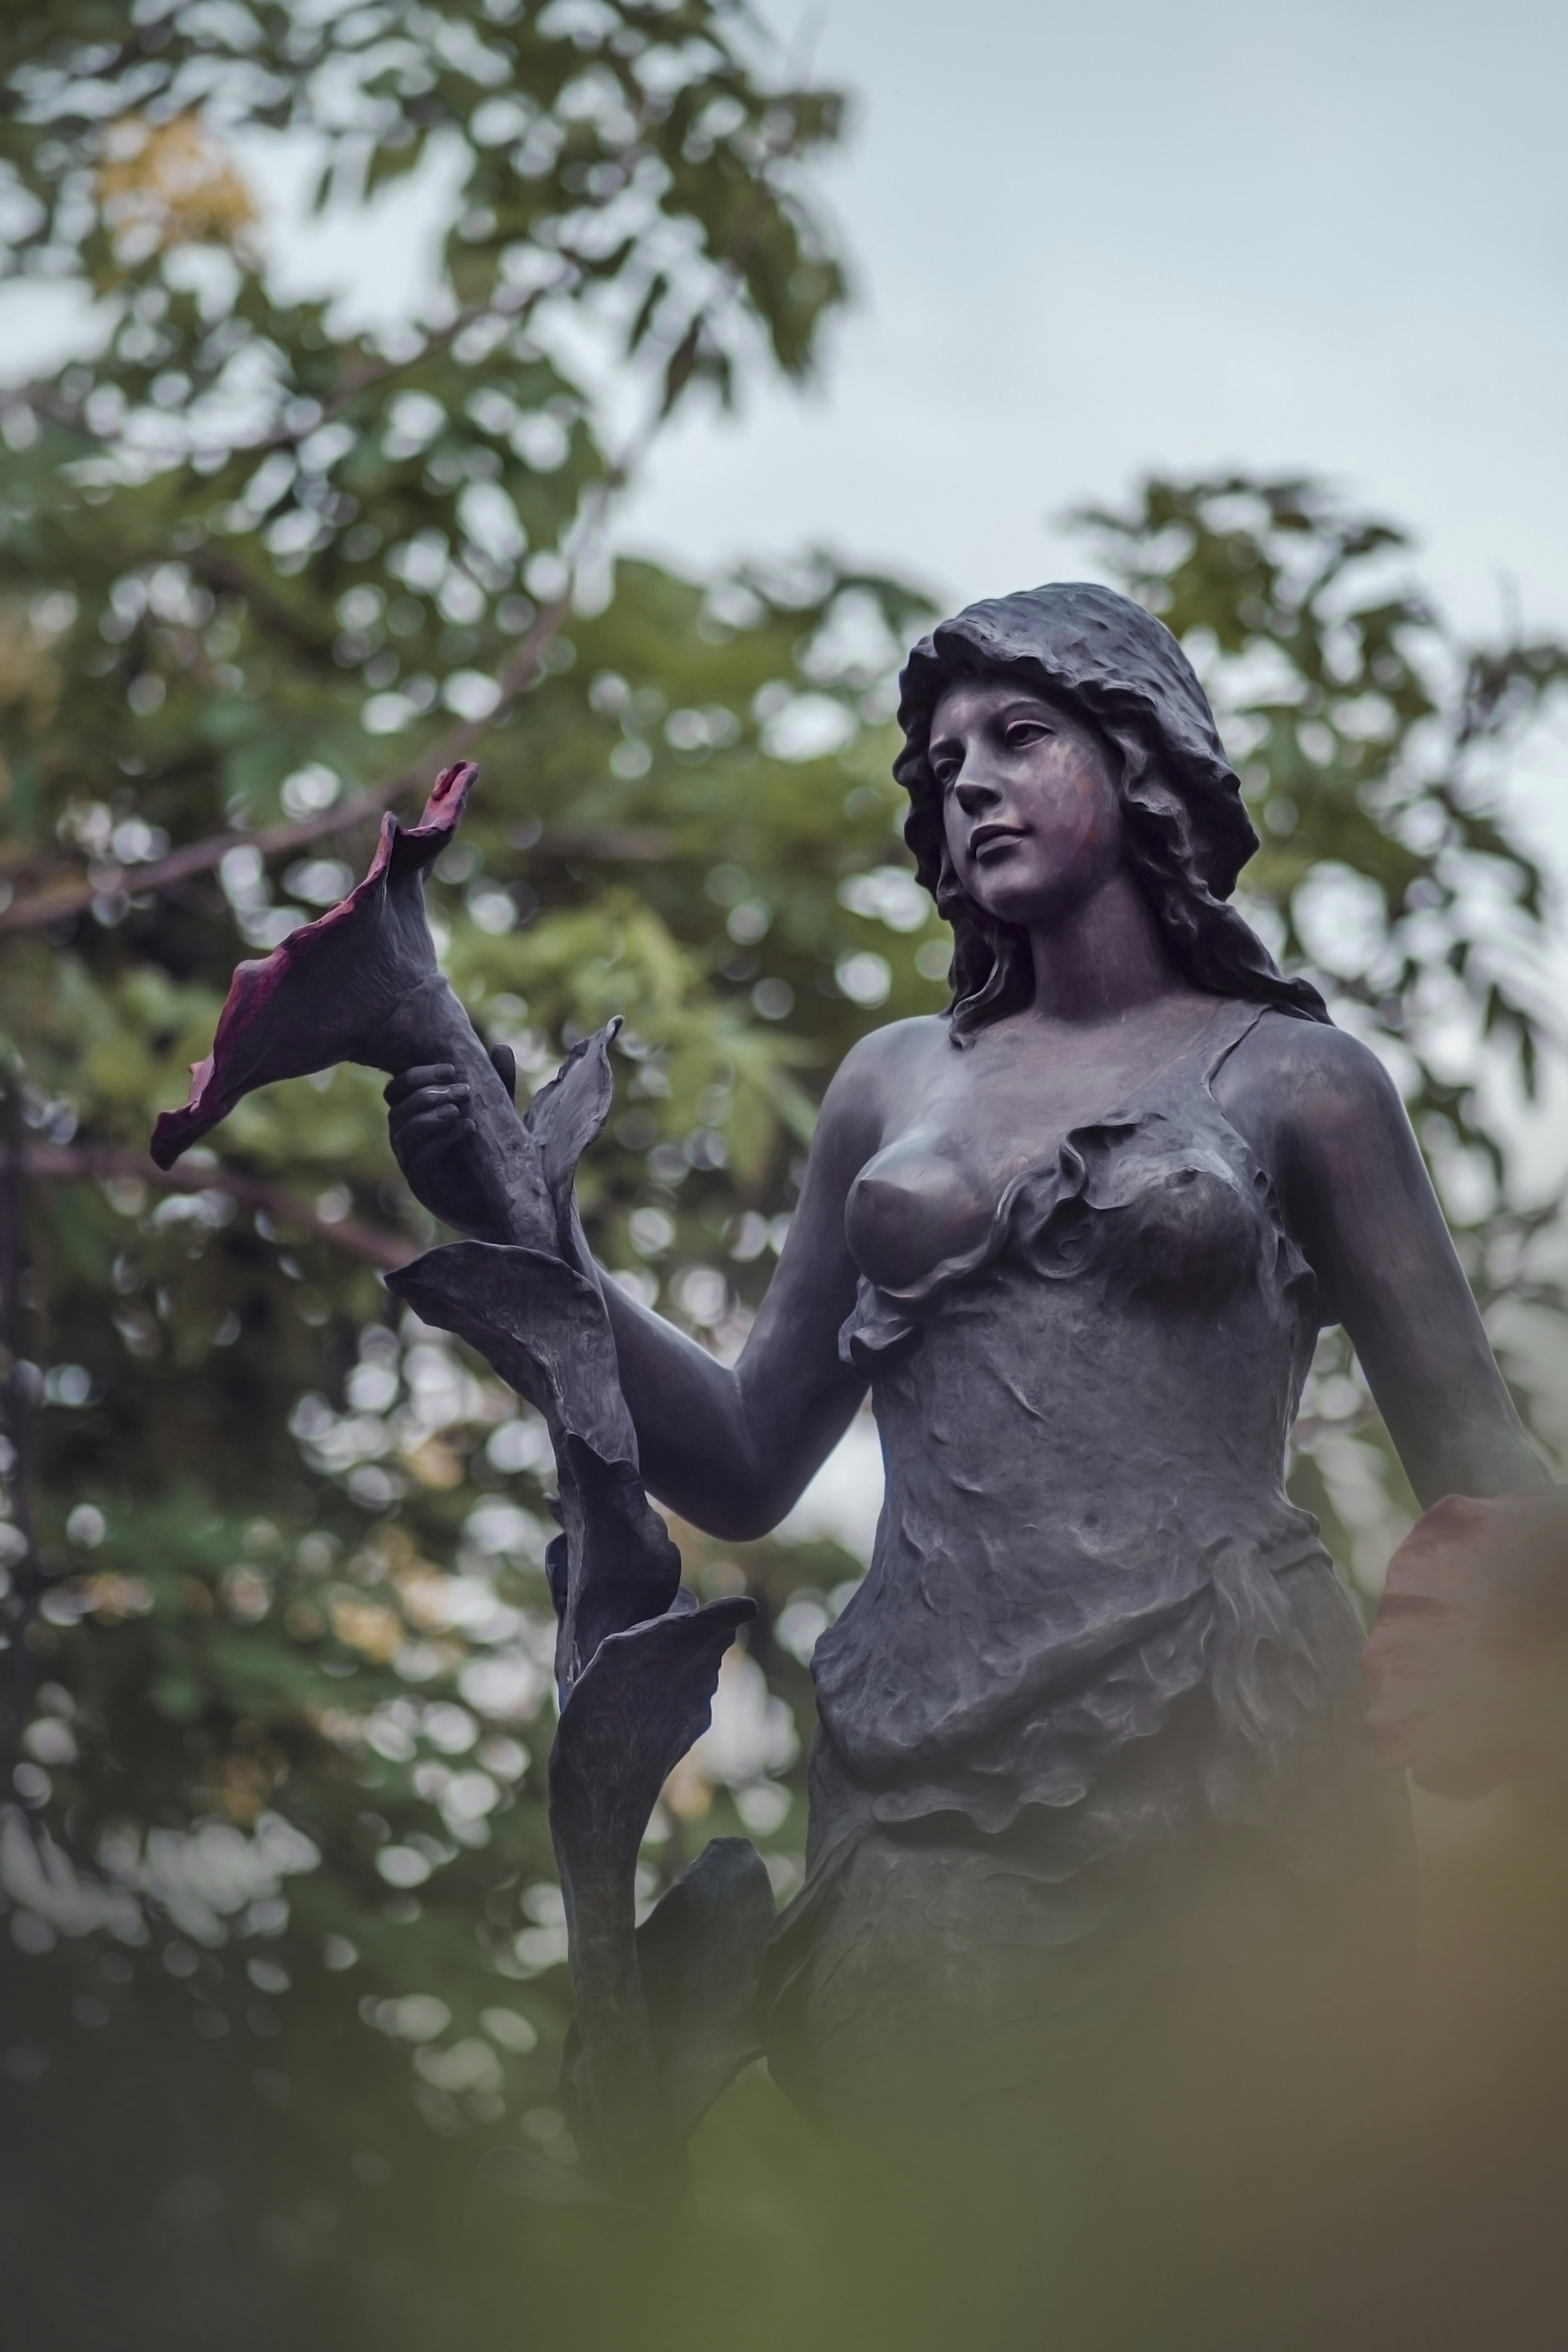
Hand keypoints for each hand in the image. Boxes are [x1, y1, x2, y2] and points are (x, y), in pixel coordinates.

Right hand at [386, 1044, 516, 1238]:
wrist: (508, 1209)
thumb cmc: (498, 1160)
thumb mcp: (498, 1117)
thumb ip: (495, 1086)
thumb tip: (500, 1047)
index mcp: (417, 1120)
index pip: (397, 1091)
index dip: (416, 1075)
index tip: (450, 1069)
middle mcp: (408, 1143)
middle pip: (396, 1109)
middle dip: (426, 1092)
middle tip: (462, 1088)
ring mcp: (413, 1167)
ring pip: (403, 1133)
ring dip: (429, 1114)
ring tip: (459, 1108)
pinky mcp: (426, 1189)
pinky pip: (421, 1159)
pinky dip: (443, 1138)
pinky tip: (467, 1127)